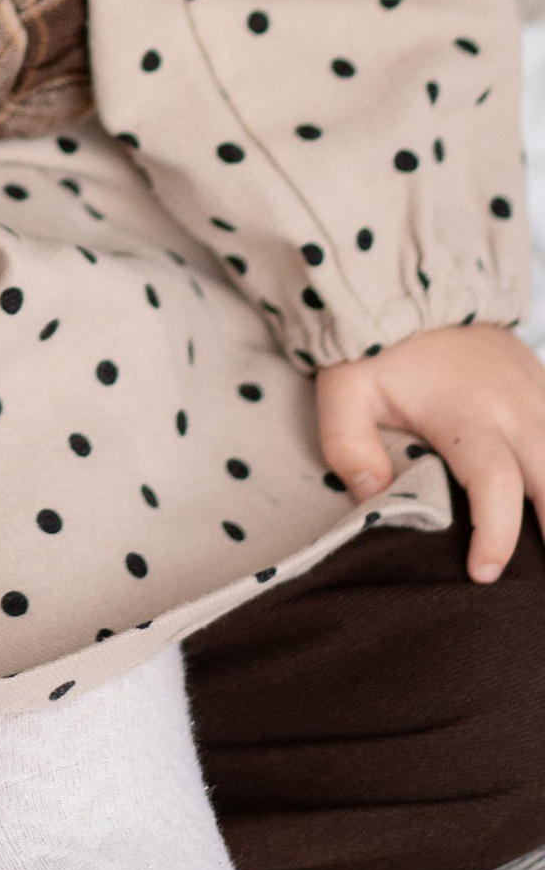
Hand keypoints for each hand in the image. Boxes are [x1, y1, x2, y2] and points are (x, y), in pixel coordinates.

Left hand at [316, 323, 544, 582]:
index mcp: (468, 415)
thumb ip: (348, 444)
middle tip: (541, 587)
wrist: (414, 282)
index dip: (497, 536)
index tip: (484, 574)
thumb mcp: (345, 388)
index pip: (497, 487)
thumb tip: (374, 497)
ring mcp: (539, 398)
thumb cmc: (379, 347)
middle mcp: (517, 410)